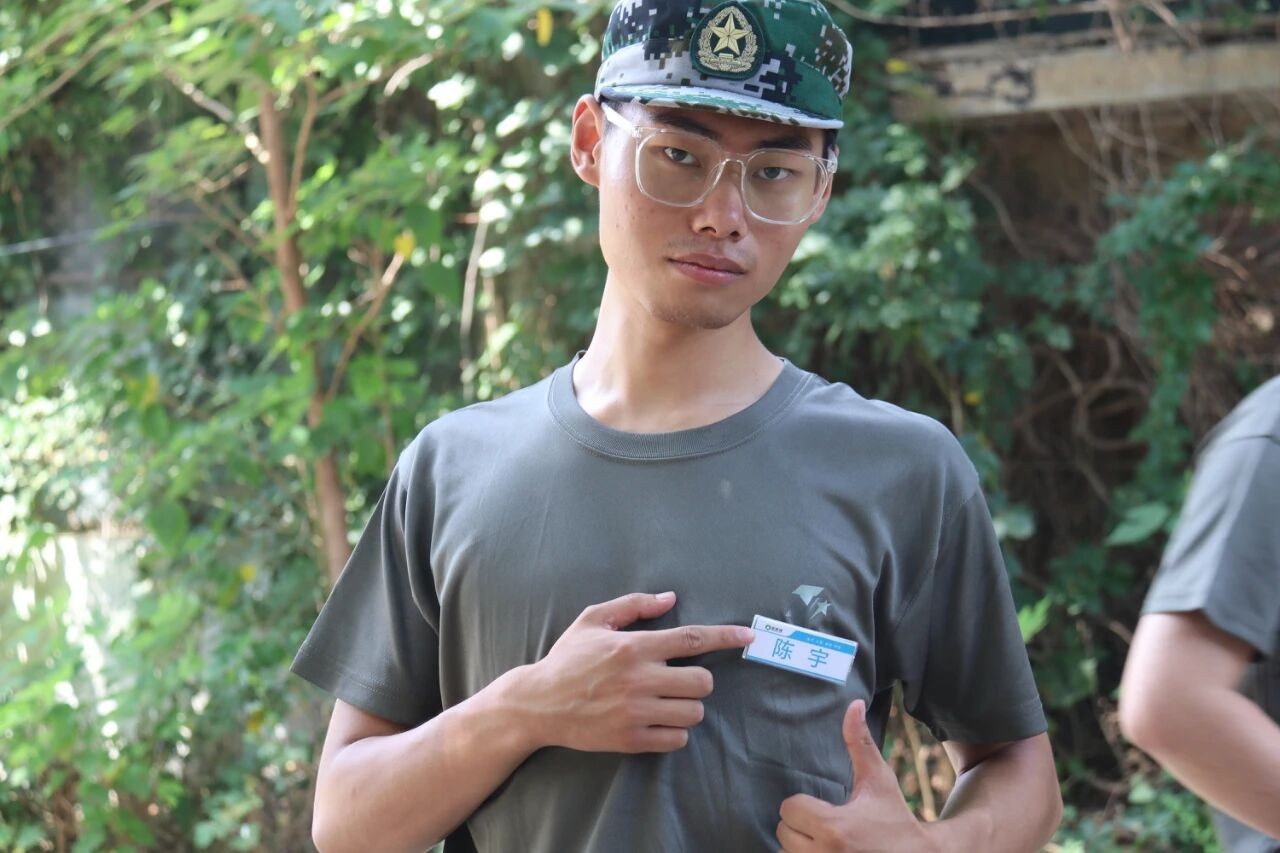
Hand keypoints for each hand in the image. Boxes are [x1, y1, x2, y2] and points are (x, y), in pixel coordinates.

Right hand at [516, 591, 753, 753]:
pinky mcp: (631, 739)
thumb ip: (634, 606)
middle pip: (702, 681)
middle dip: (699, 679)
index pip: (692, 639)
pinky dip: (675, 731)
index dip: (726, 637)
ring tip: (667, 701)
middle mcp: (640, 679)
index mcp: (634, 646)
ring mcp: (636, 712)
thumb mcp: (594, 620)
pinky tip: (659, 721)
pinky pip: (677, 739)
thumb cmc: (568, 658)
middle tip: (680, 679)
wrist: (538, 704)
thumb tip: (670, 598)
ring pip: (693, 712)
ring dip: (687, 706)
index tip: (748, 637)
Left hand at [776, 699, 937, 852]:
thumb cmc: (896, 818)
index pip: (789, 809)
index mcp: (834, 828)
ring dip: (800, 848)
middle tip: (826, 827)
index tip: (825, 808)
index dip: (803, 805)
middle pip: (783, 833)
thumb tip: (854, 704)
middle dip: (801, 827)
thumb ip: (859, 742)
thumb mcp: (878, 780)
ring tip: (825, 844)